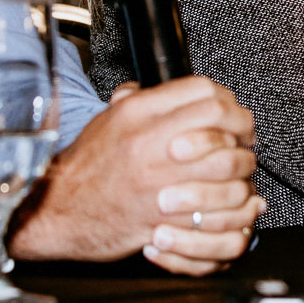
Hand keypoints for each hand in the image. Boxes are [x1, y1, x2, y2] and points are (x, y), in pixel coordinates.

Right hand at [9, 76, 263, 274]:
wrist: (57, 212)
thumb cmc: (85, 169)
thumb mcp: (106, 121)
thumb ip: (133, 100)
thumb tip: (149, 87)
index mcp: (138, 113)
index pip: (202, 90)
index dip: (228, 99)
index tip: (232, 111)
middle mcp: (150, 142)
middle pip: (221, 121)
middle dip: (243, 129)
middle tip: (246, 138)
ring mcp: (159, 180)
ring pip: (226, 164)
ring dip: (242, 166)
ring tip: (241, 168)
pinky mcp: (164, 215)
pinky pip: (215, 206)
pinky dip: (230, 203)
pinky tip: (230, 199)